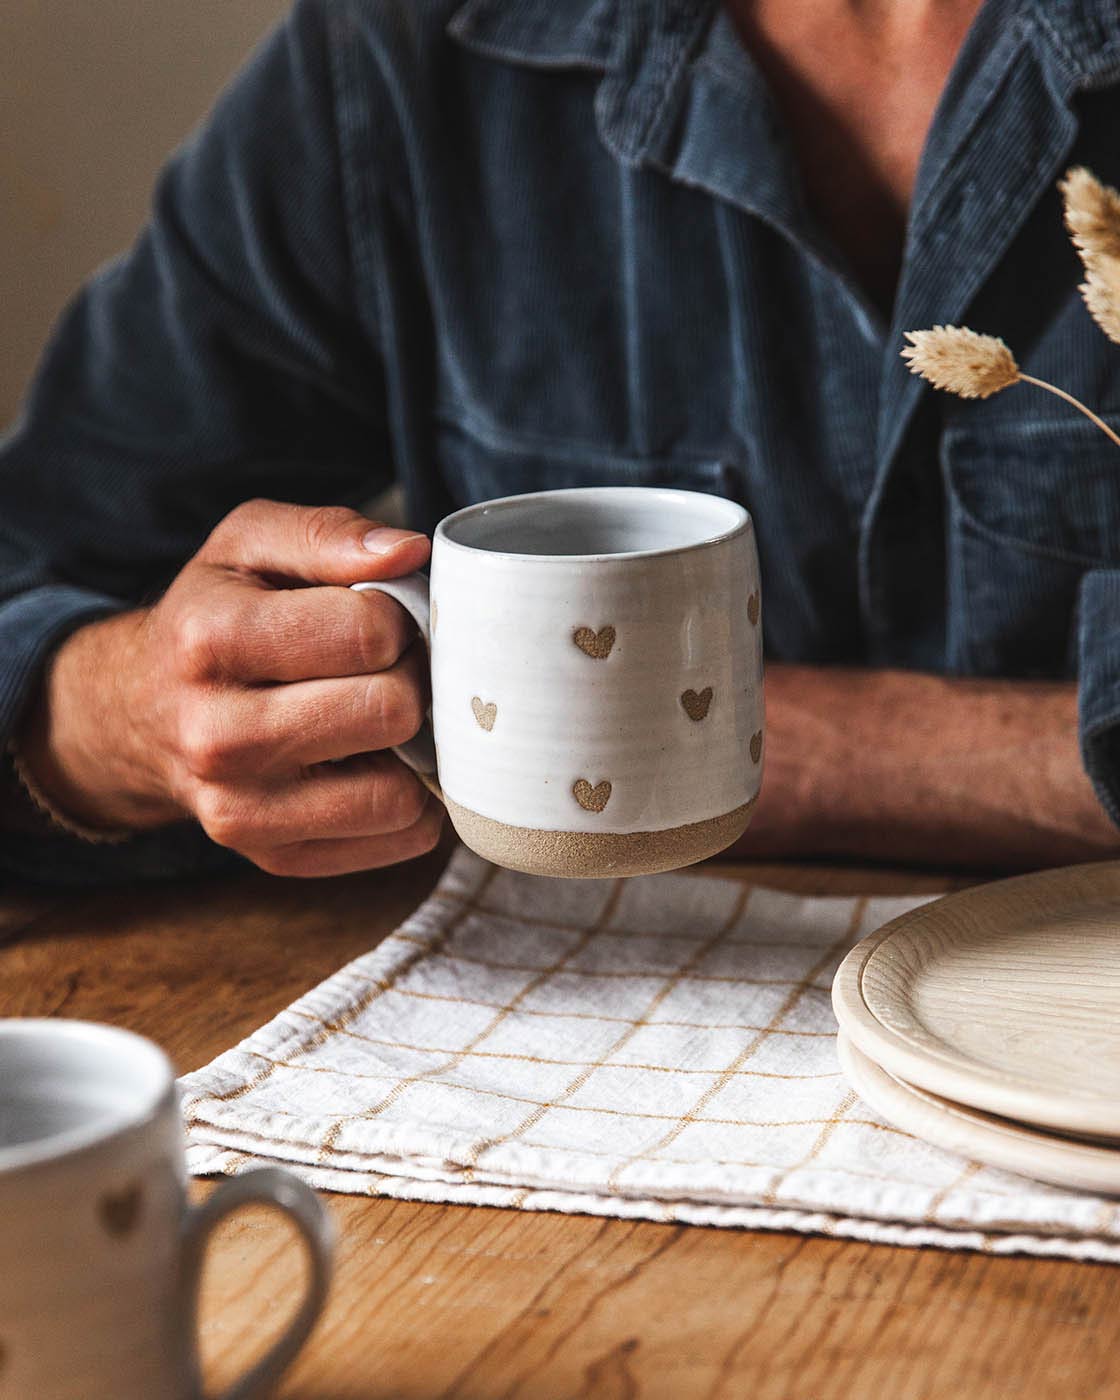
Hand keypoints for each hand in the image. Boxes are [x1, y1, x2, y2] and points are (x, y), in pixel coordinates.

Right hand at [18, 500, 444, 875]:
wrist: (139, 713)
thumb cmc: (214, 616)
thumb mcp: (249, 544)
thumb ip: (328, 533)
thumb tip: (409, 555)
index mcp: (211, 640)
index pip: (368, 632)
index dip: (397, 617)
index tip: (381, 618)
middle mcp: (217, 735)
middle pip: (391, 711)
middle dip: (411, 680)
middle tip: (393, 669)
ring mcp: (242, 810)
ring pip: (400, 793)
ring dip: (415, 750)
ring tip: (383, 718)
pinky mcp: (275, 857)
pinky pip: (400, 838)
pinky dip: (410, 800)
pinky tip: (376, 763)